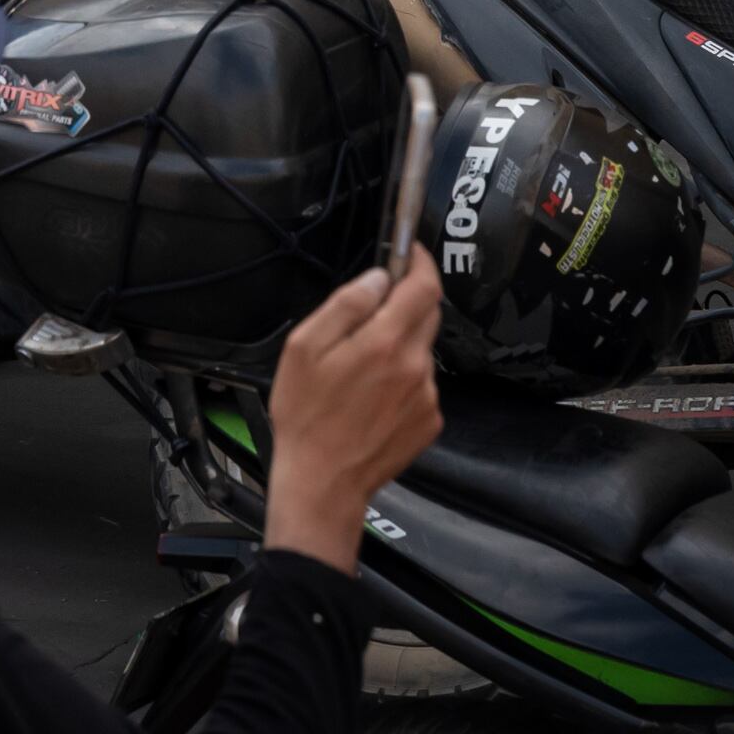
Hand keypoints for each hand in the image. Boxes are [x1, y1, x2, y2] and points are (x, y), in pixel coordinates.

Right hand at [259, 258, 442, 570]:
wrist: (323, 482)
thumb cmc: (305, 416)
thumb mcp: (303, 348)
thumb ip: (344, 306)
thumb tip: (376, 279)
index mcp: (384, 343)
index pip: (423, 286)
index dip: (420, 262)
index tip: (409, 251)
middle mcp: (416, 367)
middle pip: (427, 315)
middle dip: (404, 304)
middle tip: (367, 317)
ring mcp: (427, 396)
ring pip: (422, 350)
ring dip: (400, 346)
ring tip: (360, 372)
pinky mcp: (430, 422)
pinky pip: (422, 383)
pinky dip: (403, 378)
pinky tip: (372, 398)